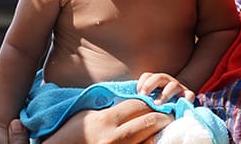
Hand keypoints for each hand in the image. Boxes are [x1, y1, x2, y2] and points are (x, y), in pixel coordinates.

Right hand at [41, 99, 172, 143]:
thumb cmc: (71, 133)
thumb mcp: (89, 115)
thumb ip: (112, 109)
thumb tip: (133, 102)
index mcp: (105, 120)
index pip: (137, 105)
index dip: (149, 100)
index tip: (155, 100)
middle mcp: (114, 137)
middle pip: (149, 121)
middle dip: (162, 115)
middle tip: (169, 112)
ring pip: (150, 138)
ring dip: (158, 131)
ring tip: (164, 125)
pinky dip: (149, 143)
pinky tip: (152, 138)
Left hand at [137, 72, 194, 104]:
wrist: (178, 107)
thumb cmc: (158, 105)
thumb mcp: (147, 100)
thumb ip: (137, 98)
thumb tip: (117, 99)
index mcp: (156, 81)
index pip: (147, 76)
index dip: (142, 83)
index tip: (137, 93)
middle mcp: (167, 82)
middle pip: (159, 77)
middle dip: (150, 85)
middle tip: (143, 95)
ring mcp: (179, 89)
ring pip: (173, 85)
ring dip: (165, 94)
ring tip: (157, 104)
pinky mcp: (188, 97)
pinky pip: (189, 95)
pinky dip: (185, 99)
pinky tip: (178, 105)